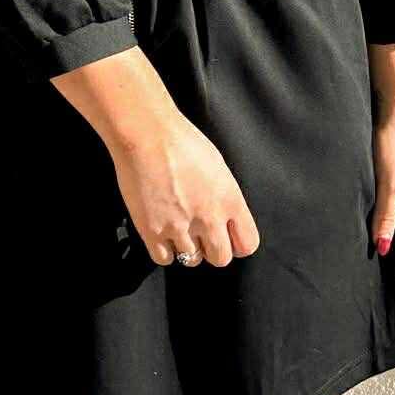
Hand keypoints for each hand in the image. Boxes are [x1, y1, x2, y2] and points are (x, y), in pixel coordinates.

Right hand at [108, 112, 260, 268]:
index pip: (247, 244)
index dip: (236, 244)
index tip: (227, 238)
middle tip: (200, 234)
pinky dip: (164, 250)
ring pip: (192, 260)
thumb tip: (224, 218)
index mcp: (230, 200)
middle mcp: (209, 218)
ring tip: (177, 226)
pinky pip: (164, 258)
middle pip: (220, 258)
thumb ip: (225, 198)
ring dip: (186, 247)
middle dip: (212, 249)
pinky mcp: (152, 230)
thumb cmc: (181, 141)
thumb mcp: (218, 167)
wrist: (146, 134)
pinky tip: (161, 231)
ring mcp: (180, 226)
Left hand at [370, 103, 394, 254]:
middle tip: (359, 209)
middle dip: (376, 212)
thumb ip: (386, 215)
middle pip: (391, 210)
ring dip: (372, 194)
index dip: (383, 231)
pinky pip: (378, 180)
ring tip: (362, 186)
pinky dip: (370, 180)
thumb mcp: (390, 184)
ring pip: (383, 194)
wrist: (393, 105)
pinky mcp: (390, 160)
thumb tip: (385, 245)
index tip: (365, 237)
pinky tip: (362, 174)